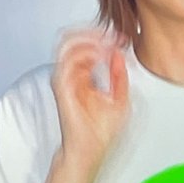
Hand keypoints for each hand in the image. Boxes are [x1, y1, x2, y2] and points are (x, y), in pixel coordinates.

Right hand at [51, 30, 129, 171]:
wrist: (89, 150)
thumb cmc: (99, 132)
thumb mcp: (120, 99)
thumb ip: (119, 75)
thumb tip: (118, 53)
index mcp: (83, 76)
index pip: (87, 44)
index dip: (104, 36)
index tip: (122, 38)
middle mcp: (71, 75)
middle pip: (74, 38)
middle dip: (94, 32)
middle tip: (114, 35)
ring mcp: (64, 78)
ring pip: (68, 42)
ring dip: (89, 38)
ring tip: (107, 43)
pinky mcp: (61, 85)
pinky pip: (68, 59)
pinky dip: (85, 52)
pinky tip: (100, 55)